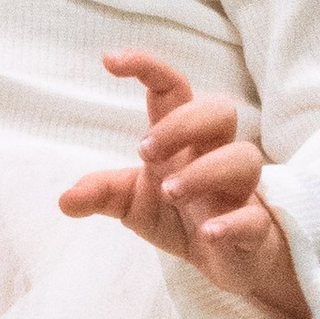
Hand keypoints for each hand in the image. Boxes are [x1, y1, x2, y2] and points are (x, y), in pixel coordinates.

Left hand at [59, 49, 308, 318]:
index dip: (147, 67)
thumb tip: (65, 200)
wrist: (225, 258)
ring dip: (204, 171)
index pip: (173, 89)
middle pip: (219, 111)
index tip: (109, 60)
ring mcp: (239, 191)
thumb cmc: (179, 215)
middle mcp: (214, 156)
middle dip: (183, 123)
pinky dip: (232, 224)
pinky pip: (254, 218)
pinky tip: (208, 233)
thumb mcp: (131, 203)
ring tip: (171, 191)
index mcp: (182, 142)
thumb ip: (102, 193)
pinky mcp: (254, 228)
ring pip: (244, 159)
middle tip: (144, 151)